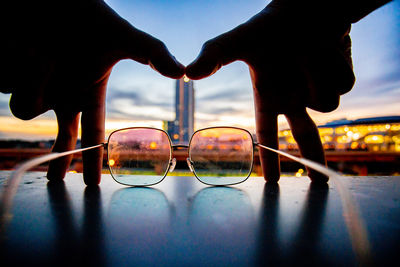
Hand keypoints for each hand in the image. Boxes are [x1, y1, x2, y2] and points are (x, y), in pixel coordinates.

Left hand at [0, 1, 183, 184]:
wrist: (60, 0)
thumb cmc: (93, 16)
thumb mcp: (126, 37)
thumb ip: (154, 54)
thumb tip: (183, 73)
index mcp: (89, 93)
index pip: (92, 134)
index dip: (92, 159)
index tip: (92, 184)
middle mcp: (63, 95)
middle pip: (59, 138)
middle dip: (56, 160)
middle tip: (55, 182)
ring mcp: (36, 87)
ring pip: (25, 107)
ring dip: (33, 81)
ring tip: (40, 51)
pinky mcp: (13, 77)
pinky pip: (6, 88)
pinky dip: (14, 68)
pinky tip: (23, 48)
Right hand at [186, 0, 354, 182]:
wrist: (306, 5)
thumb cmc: (269, 24)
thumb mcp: (238, 39)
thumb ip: (213, 55)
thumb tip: (187, 73)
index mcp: (270, 96)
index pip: (268, 134)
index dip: (269, 159)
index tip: (271, 183)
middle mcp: (294, 98)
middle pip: (307, 136)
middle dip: (313, 156)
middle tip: (317, 182)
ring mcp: (318, 89)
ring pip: (328, 103)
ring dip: (317, 74)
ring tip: (308, 50)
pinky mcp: (341, 77)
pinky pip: (344, 84)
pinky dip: (334, 62)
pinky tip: (327, 46)